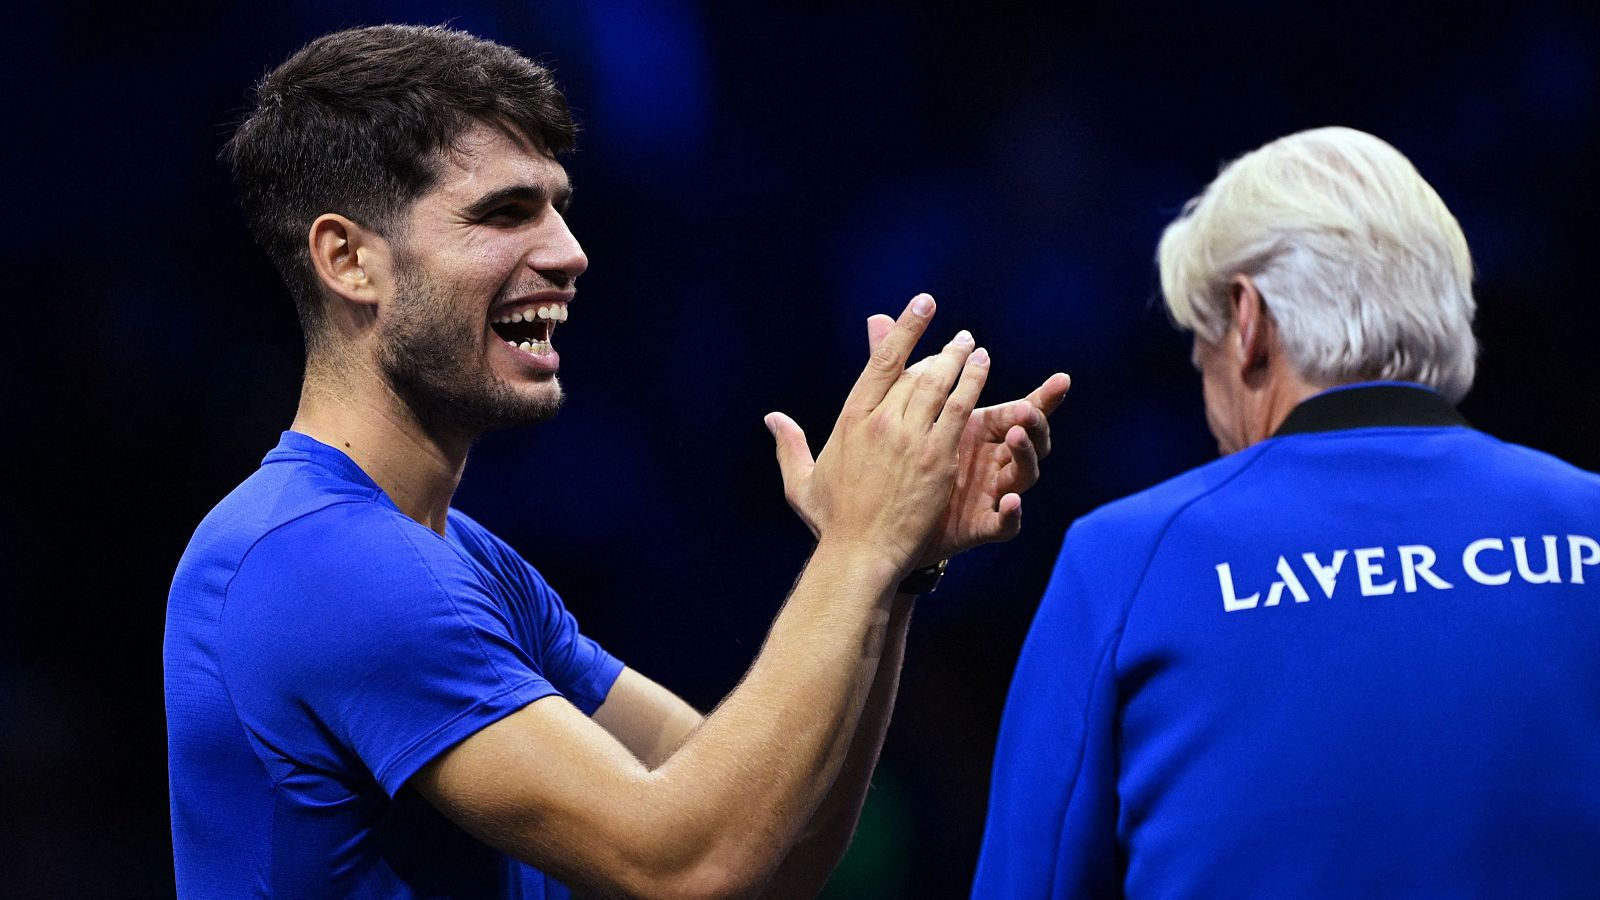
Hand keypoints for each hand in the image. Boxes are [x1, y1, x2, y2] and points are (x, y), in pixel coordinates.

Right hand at [764, 294, 990, 576]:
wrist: (860, 552)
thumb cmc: (832, 522)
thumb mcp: (801, 481)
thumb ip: (789, 445)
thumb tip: (773, 418)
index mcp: (852, 420)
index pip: (882, 362)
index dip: (903, 329)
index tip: (920, 306)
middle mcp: (882, 421)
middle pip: (917, 370)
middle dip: (939, 349)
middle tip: (958, 337)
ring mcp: (912, 437)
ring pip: (942, 384)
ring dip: (960, 361)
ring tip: (972, 347)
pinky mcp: (938, 457)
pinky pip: (961, 409)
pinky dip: (973, 385)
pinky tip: (982, 369)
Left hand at [864, 314, 1069, 566]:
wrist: (883, 528)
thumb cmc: (899, 468)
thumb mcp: (895, 415)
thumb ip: (892, 370)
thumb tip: (875, 318)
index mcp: (980, 431)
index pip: (1018, 408)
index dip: (1043, 397)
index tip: (1063, 379)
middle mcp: (992, 459)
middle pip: (1030, 437)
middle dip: (1034, 420)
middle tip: (1028, 407)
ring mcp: (990, 493)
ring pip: (1024, 474)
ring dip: (1025, 455)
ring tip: (1016, 435)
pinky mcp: (981, 526)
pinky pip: (1004, 523)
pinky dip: (1011, 514)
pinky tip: (1011, 503)